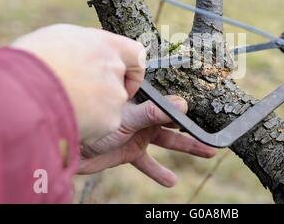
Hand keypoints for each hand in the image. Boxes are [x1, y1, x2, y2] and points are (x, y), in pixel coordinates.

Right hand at [11, 24, 145, 144]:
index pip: (137, 54)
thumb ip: (82, 48)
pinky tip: (64, 120)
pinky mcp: (110, 120)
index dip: (132, 69)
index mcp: (105, 44)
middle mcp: (115, 68)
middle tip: (77, 97)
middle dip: (102, 95)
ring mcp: (115, 95)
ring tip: (61, 107)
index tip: (122, 76)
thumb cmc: (31, 62)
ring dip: (91, 111)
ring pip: (109, 107)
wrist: (22, 93)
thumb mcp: (58, 40)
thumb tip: (85, 54)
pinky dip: (86, 128)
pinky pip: (101, 127)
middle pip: (119, 85)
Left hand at [78, 96, 216, 186]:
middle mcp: (144, 116)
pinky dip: (159, 172)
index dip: (189, 107)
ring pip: (168, 141)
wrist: (69, 145)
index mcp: (144, 102)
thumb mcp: (127, 119)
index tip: (209, 111)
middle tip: (214, 134)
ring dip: (187, 147)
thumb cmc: (93, 122)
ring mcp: (138, 134)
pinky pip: (148, 163)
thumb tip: (183, 104)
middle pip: (174, 123)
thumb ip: (153, 113)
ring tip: (209, 153)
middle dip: (194, 129)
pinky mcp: (130, 152)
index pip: (171, 102)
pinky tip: (172, 182)